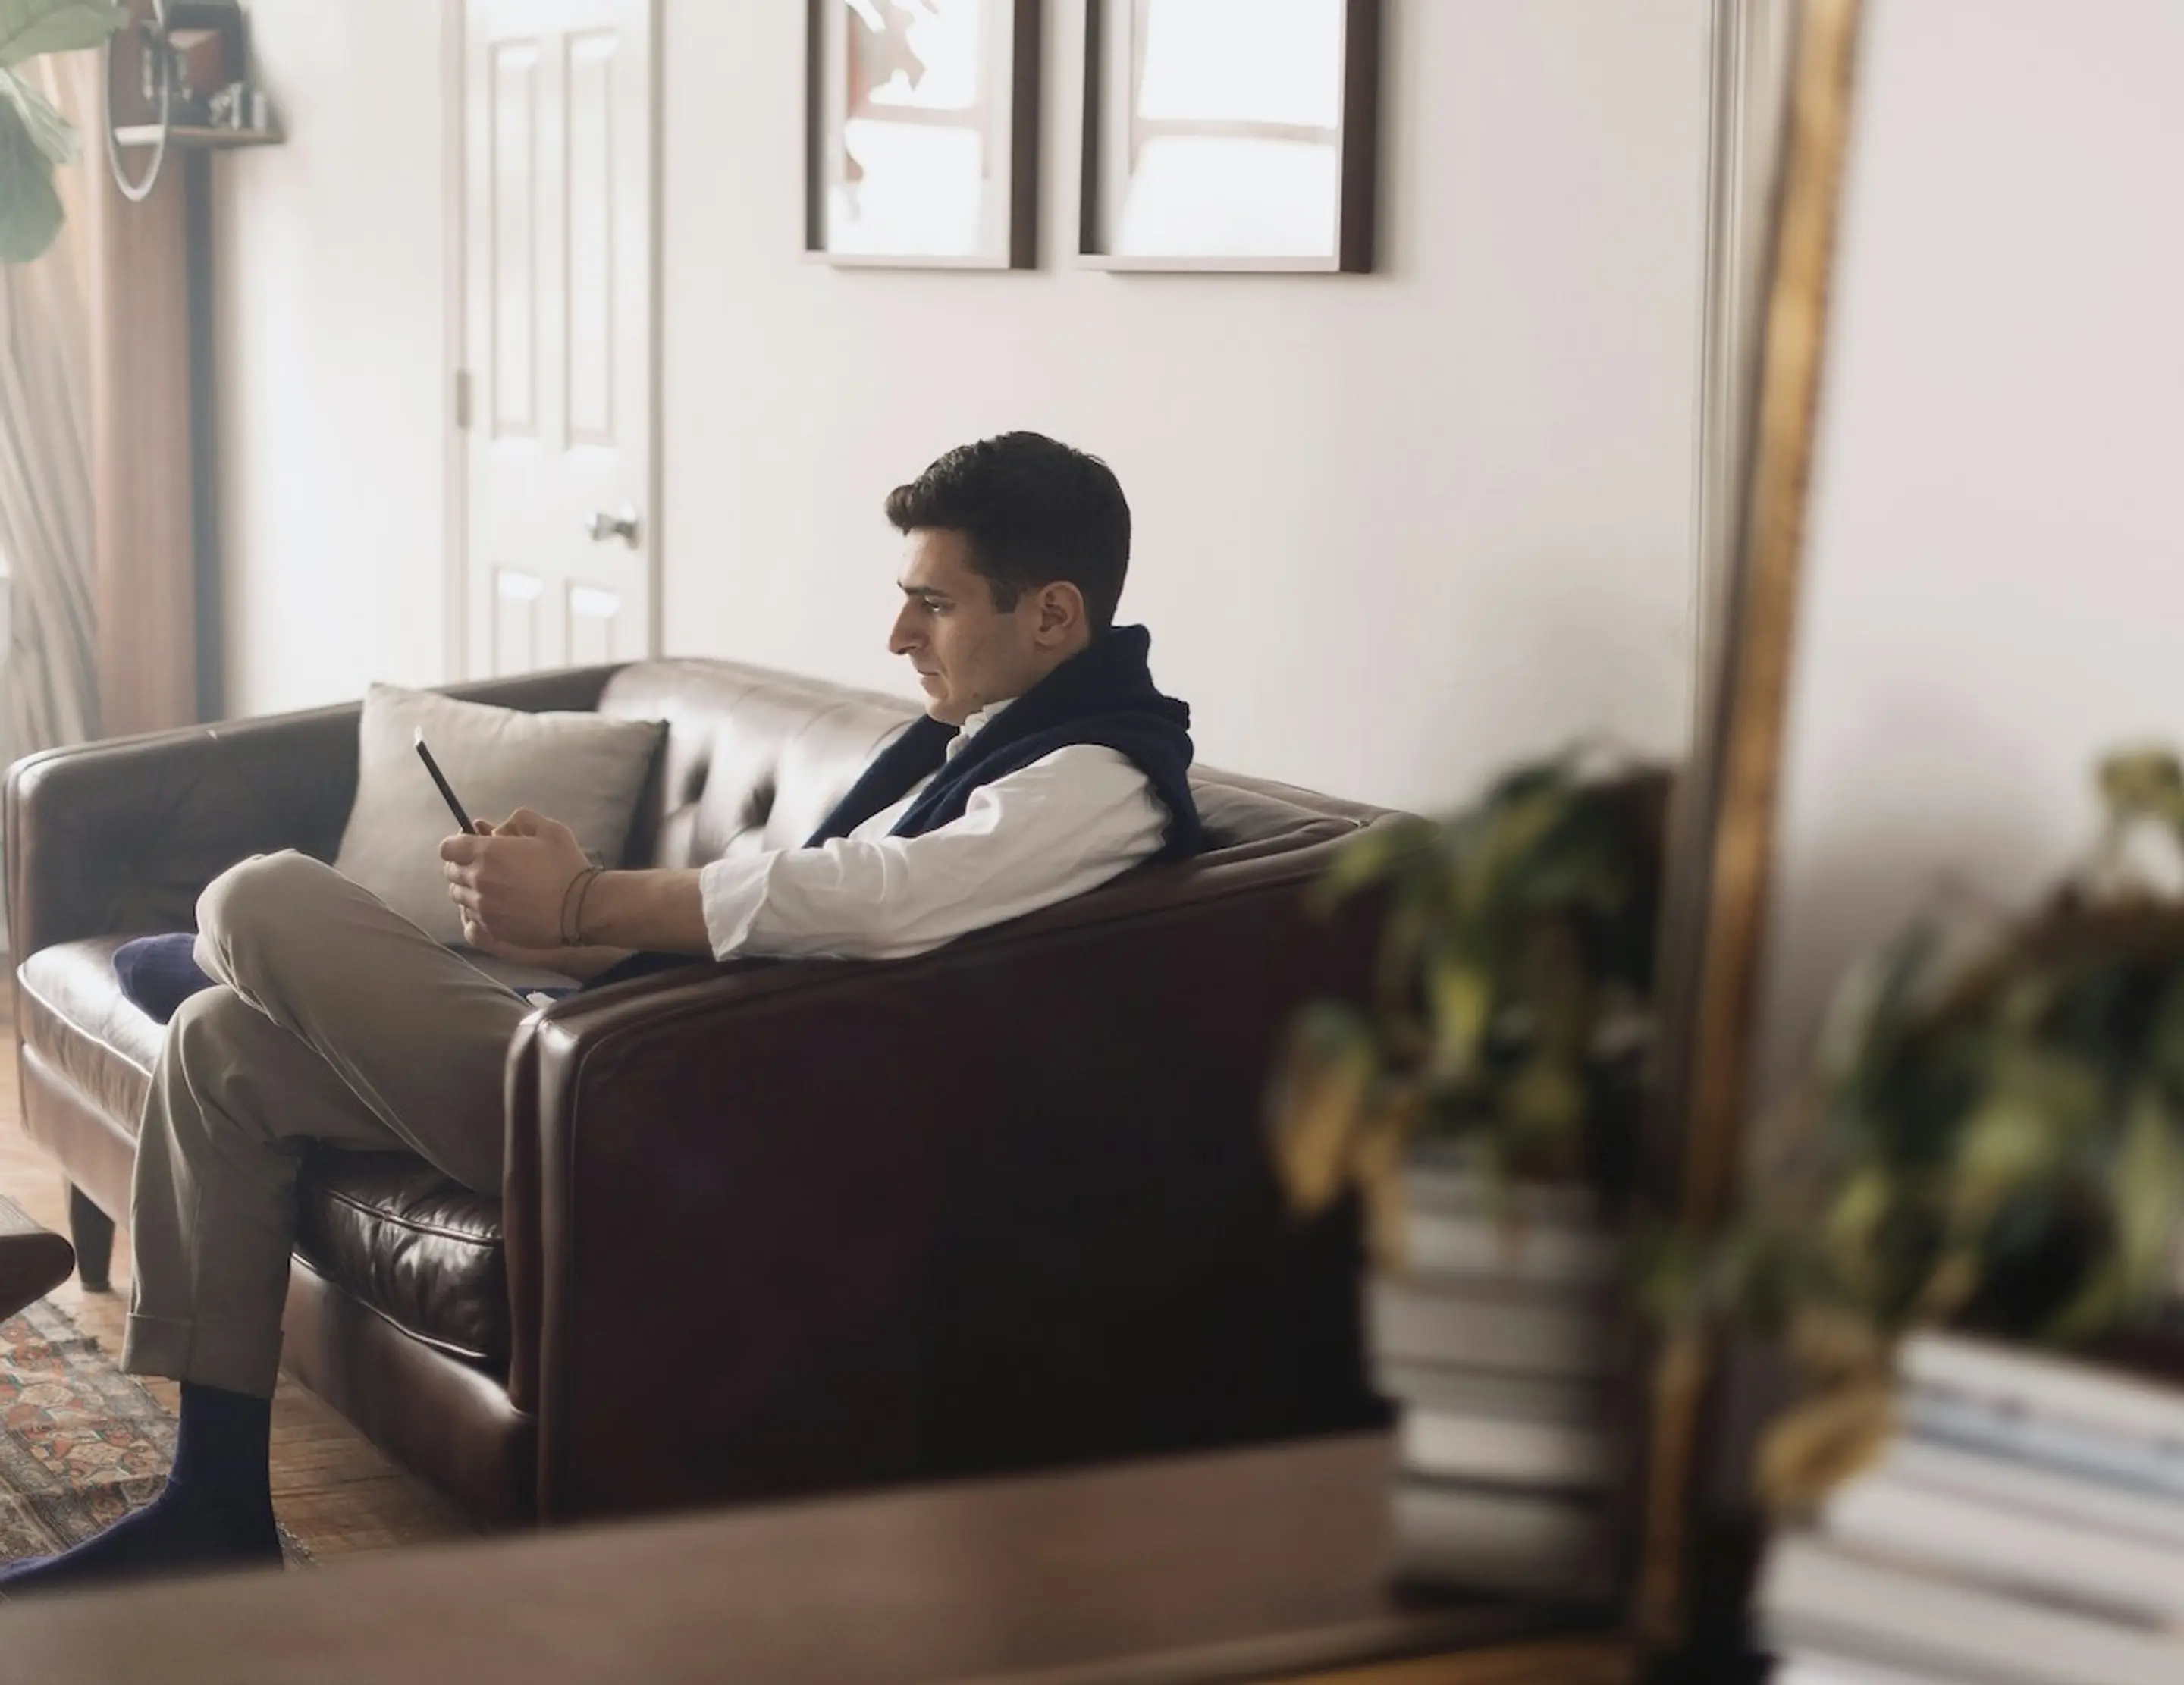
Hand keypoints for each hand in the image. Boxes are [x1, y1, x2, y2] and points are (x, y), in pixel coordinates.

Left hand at [439, 808, 591, 949]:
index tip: (471, 846)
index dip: (457, 845)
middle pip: (451, 873)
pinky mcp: (491, 929)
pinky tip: (495, 907)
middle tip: (486, 867)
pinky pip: (469, 918)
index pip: (447, 848)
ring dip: (469, 890)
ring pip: (458, 896)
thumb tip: (498, 830)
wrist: (580, 909)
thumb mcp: (549, 829)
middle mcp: (478, 880)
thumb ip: (519, 820)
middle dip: (463, 866)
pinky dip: (476, 911)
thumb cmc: (566, 866)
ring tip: (492, 888)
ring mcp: (482, 907)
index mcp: (487, 853)